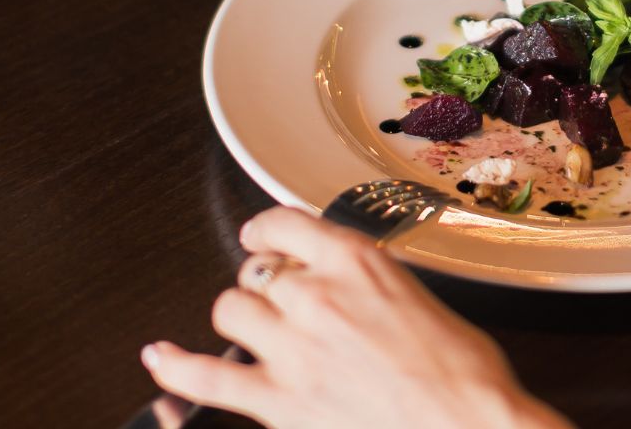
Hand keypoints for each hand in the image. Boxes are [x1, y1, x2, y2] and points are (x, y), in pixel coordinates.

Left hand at [141, 208, 568, 428]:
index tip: (263, 234)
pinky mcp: (279, 402)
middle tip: (281, 302)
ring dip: (239, 318)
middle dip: (267, 285)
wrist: (469, 426)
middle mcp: (318, 297)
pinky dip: (175, 366)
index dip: (267, 228)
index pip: (287, 223)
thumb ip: (373, 288)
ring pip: (230, 312)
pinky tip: (160, 357)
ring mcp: (293, 350)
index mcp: (358, 263)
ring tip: (252, 330)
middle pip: (258, 273)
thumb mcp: (423, 303)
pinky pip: (207, 377)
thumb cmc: (464, 377)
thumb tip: (351, 294)